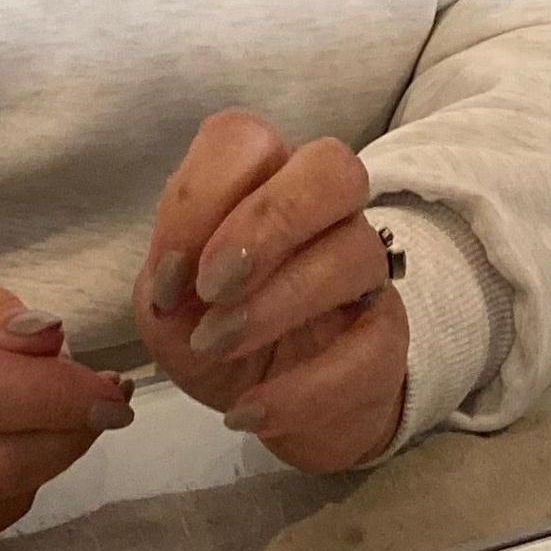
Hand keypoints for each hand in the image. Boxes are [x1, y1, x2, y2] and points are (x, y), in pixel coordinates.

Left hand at [134, 110, 408, 473]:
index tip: (166, 274)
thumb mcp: (167, 311)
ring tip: (217, 348)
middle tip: (213, 286)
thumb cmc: (216, 337)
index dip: (199, 197)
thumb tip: (175, 282)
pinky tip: (250, 411)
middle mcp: (323, 212)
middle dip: (267, 222)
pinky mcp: (387, 339)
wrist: (271, 407)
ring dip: (275, 305)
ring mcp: (364, 271)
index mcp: (261, 182)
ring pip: (354, 252)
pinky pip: (370, 348)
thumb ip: (163, 282)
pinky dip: (303, 388)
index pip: (244, 139)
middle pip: (330, 167)